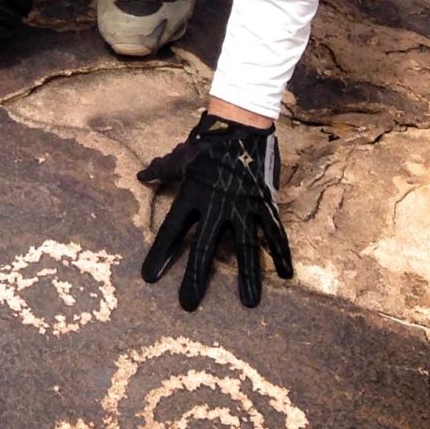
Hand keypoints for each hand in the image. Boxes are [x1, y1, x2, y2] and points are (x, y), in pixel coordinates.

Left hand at [137, 113, 292, 310]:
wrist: (241, 124)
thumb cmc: (207, 141)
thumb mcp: (180, 157)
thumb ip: (162, 170)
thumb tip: (141, 176)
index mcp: (191, 196)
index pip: (171, 231)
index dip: (160, 254)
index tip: (150, 278)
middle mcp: (216, 206)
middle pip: (204, 248)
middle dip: (196, 278)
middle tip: (188, 305)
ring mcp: (243, 207)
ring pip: (245, 248)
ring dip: (247, 276)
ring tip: (249, 303)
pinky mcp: (266, 203)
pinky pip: (275, 232)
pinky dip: (282, 252)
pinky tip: (288, 274)